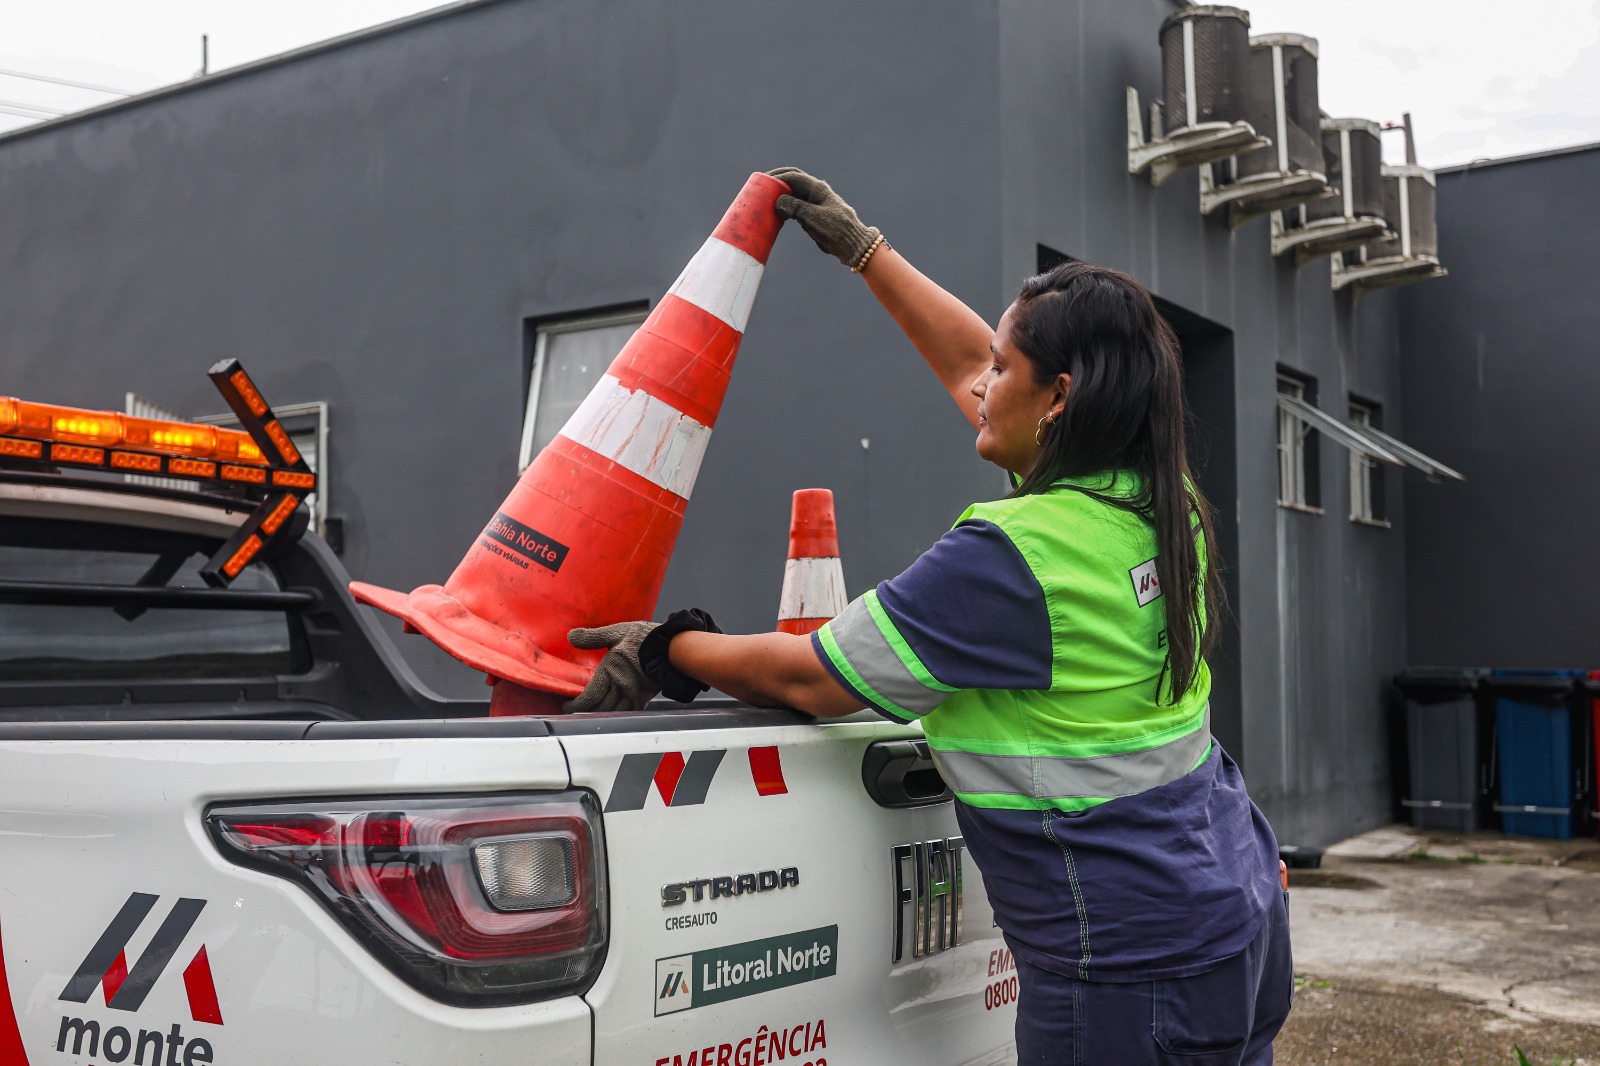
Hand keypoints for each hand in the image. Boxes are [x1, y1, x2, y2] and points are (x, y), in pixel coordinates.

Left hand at [563, 622, 660, 713]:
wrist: (672, 646)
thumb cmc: (645, 638)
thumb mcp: (617, 632)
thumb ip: (593, 636)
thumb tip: (571, 636)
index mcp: (611, 671)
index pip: (589, 696)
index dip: (576, 704)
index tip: (567, 705)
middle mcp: (622, 686)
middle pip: (599, 709)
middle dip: (584, 712)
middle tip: (575, 711)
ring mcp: (634, 694)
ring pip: (613, 713)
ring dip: (599, 716)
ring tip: (590, 714)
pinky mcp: (645, 697)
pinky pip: (628, 712)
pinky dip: (617, 715)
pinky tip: (611, 714)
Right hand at [767, 166, 881, 268]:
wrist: (852, 245)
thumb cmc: (836, 230)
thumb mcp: (814, 218)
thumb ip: (796, 208)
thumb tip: (777, 201)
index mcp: (817, 188)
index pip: (793, 176)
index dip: (776, 176)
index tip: (761, 181)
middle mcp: (815, 192)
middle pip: (792, 181)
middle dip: (776, 181)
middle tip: (760, 186)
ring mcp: (813, 203)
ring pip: (792, 194)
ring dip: (779, 195)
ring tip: (764, 199)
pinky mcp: (812, 215)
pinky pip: (794, 206)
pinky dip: (783, 207)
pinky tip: (775, 212)